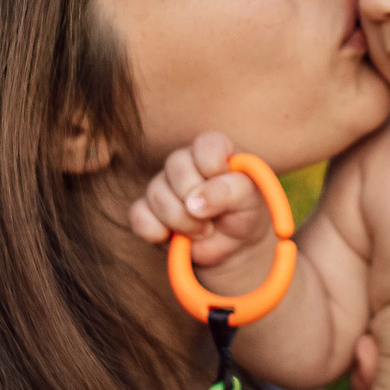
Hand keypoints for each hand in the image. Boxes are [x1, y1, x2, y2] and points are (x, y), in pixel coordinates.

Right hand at [125, 130, 272, 287]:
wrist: (233, 245)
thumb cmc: (244, 212)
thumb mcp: (250, 200)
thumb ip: (229, 191)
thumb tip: (194, 202)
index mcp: (213, 149)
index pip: (206, 145)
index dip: (214, 169)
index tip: (228, 188)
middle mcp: (185, 161)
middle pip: (177, 167)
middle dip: (196, 201)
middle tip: (212, 220)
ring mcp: (163, 185)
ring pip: (157, 194)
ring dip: (181, 221)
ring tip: (202, 231)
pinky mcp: (147, 210)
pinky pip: (138, 215)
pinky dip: (155, 231)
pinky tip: (172, 238)